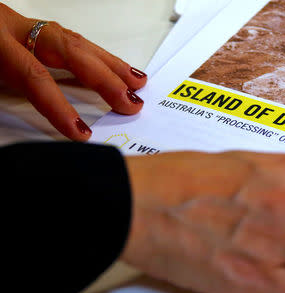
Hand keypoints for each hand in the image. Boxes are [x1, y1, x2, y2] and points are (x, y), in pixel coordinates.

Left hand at [0, 4, 146, 140]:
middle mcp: (16, 29)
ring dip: (110, 64)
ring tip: (135, 82)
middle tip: (130, 103)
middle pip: (71, 52)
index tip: (82, 131)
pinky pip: (71, 39)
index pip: (35, 77)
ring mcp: (26, 25)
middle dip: (105, 79)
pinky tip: (109, 66)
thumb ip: (3, 95)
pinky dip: (94, 55)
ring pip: (77, 42)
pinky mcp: (31, 28)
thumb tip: (17, 139)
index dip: (61, 106)